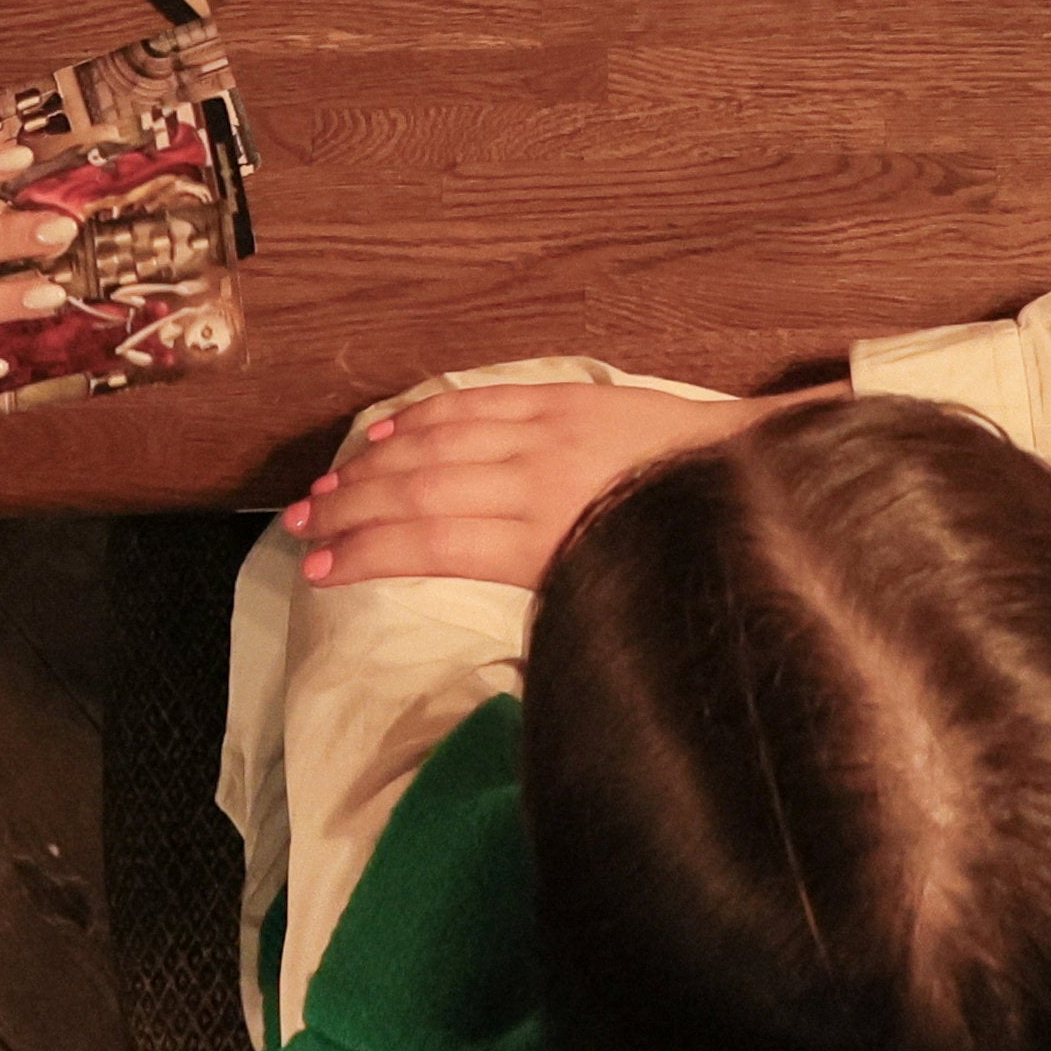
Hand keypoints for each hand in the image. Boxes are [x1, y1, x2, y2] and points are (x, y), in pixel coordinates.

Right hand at [279, 381, 792, 590]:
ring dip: (372, 464)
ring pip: (438, 440)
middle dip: (350, 509)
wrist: (752, 473)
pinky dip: (424, 416)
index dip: (368, 553)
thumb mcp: (617, 601)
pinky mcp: (565, 400)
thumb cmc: (689, 555)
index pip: (433, 540)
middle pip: (420, 488)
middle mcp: (541, 477)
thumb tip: (498, 650)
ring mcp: (550, 430)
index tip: (320, 571)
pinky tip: (387, 432)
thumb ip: (550, 609)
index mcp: (550, 535)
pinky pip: (478, 402)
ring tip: (323, 487)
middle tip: (299, 528)